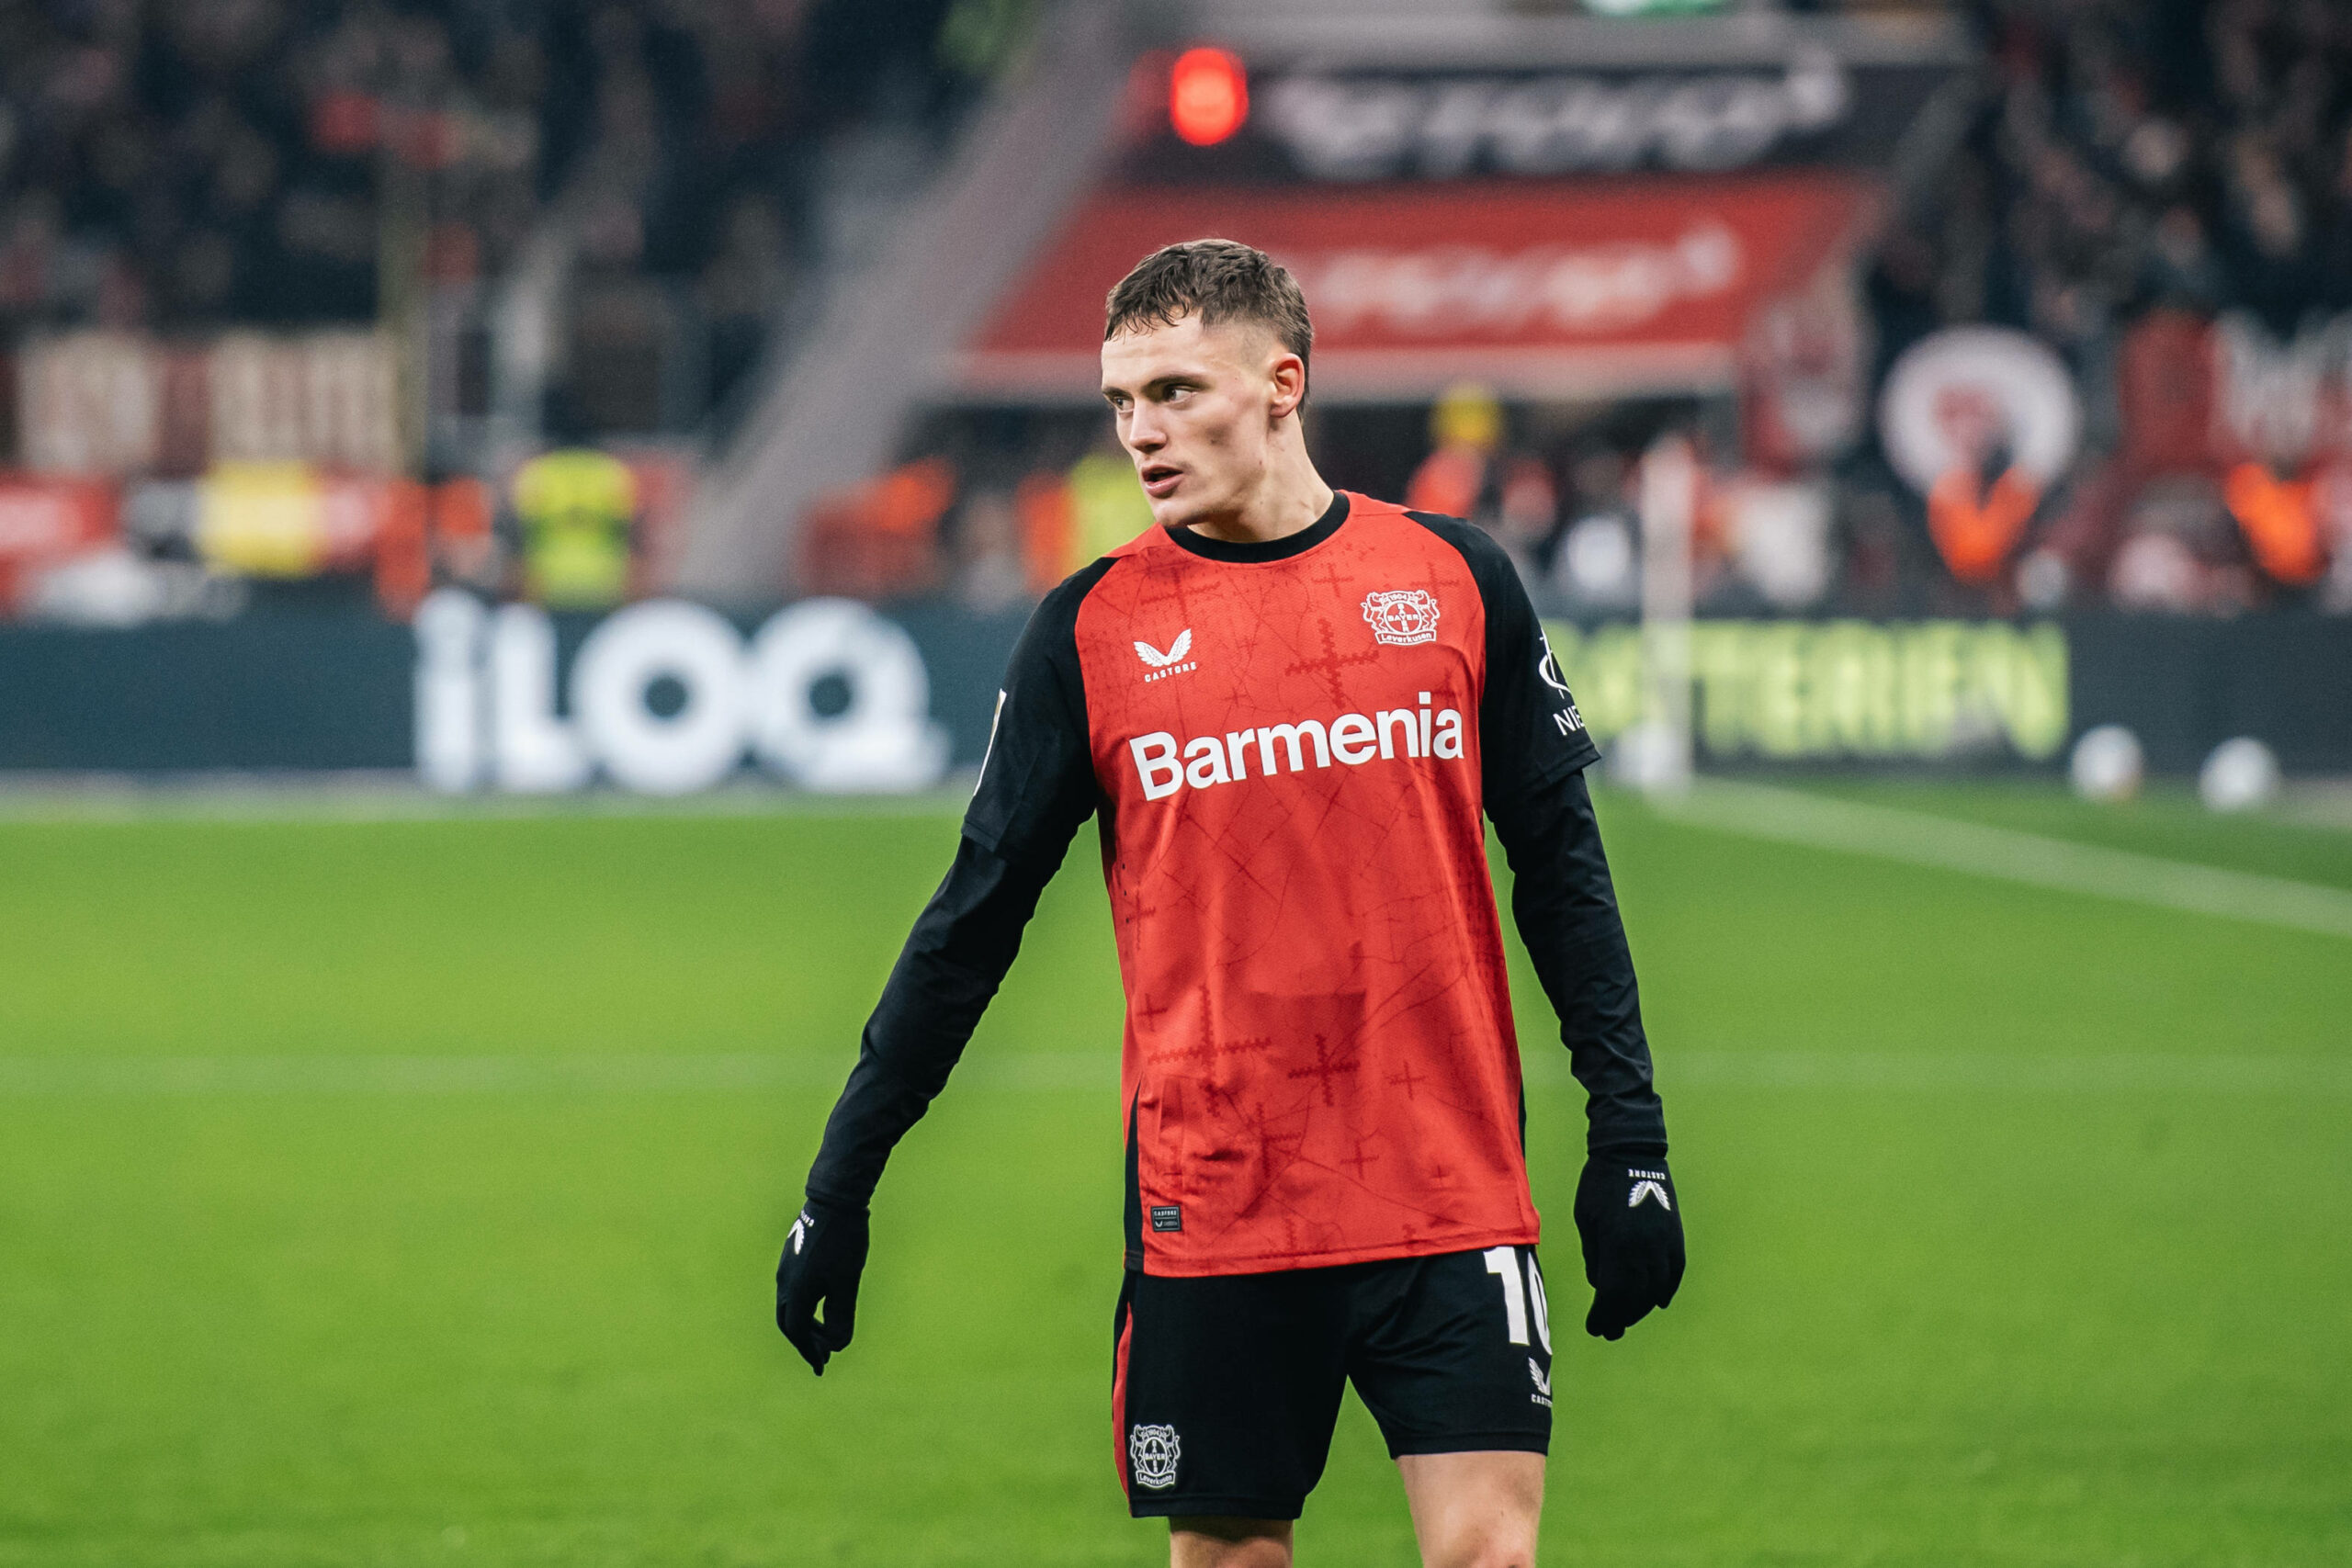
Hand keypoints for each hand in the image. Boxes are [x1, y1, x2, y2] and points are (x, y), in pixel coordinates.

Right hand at [775, 1198, 869, 1374]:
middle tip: (822, 1356)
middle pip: (788, 1322)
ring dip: (805, 1324)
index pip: (797, 1332)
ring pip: (790, 1305)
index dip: (810, 1351)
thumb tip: (837, 1345)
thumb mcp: (847, 1282)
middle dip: (804, 1342)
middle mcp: (785, 1281)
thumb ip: (841, 1316)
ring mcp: (786, 1267)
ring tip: (824, 1334)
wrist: (833, 1199)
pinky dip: (805, 1306)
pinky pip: (793, 1290)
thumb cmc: (844, 1241)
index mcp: (796, 1291)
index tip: (822, 1366)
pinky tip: (821, 1304)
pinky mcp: (792, 1256)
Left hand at [1572, 1153, 1684, 1339]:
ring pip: (1657, 1289)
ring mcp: (1664, 1243)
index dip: (1603, 1316)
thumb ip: (1594, 1257)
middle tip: (1609, 1331)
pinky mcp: (1676, 1236)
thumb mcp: (1586, 1221)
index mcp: (1617, 1245)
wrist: (1631, 1152)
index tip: (1595, 1328)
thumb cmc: (1599, 1185)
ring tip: (1627, 1317)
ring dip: (1641, 1308)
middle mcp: (1645, 1249)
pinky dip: (1665, 1290)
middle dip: (1621, 1318)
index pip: (1612, 1294)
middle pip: (1635, 1298)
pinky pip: (1674, 1272)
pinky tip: (1656, 1302)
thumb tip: (1601, 1286)